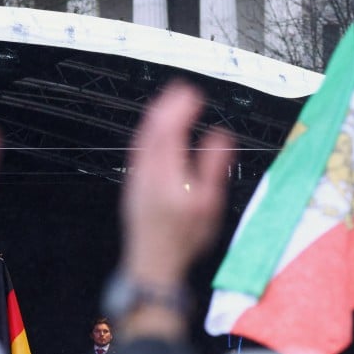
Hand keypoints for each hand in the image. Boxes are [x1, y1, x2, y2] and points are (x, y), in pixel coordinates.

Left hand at [122, 82, 232, 287]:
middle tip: (182, 89)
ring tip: (168, 102)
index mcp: (168, 176)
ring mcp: (137, 179)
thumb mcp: (209, 205)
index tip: (193, 94)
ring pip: (142, 138)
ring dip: (155, 116)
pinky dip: (147, 133)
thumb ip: (213, 166)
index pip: (171, 130)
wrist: (153, 264)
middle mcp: (148, 173)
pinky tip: (154, 132)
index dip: (181, 108)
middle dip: (167, 105)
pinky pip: (137, 150)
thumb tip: (221, 135)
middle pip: (153, 129)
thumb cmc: (184, 240)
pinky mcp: (132, 185)